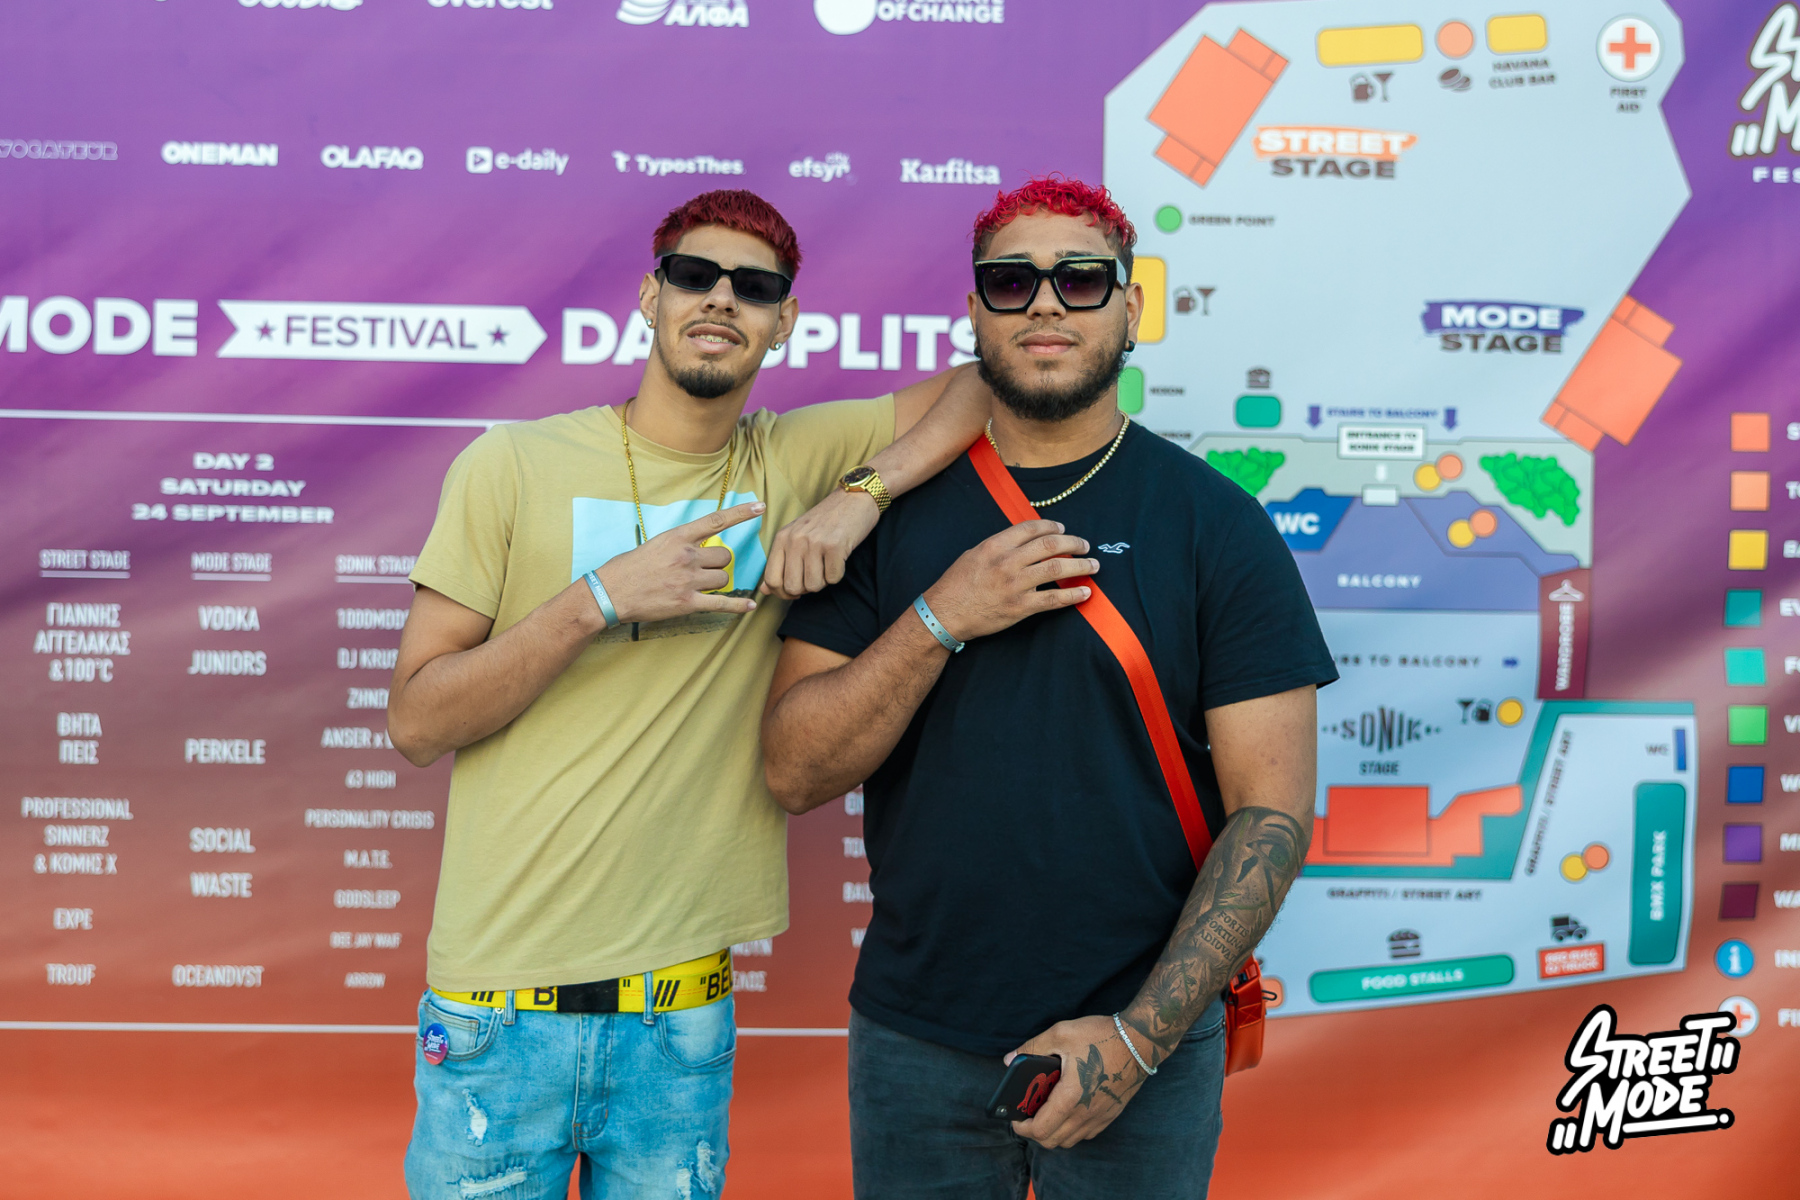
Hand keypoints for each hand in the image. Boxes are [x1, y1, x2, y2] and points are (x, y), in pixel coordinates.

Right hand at [592, 502, 764, 624]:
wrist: (610, 593)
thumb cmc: (628, 568)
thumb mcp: (654, 544)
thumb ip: (679, 545)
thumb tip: (698, 548)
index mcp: (677, 537)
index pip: (716, 521)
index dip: (741, 513)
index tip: (760, 507)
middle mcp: (686, 556)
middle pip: (724, 556)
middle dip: (718, 563)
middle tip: (702, 570)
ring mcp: (688, 580)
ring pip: (723, 578)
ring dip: (717, 582)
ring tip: (698, 586)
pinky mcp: (687, 602)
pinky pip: (721, 603)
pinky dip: (737, 606)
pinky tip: (749, 607)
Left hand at [759, 488, 877, 598]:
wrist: (854, 499)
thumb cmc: (825, 521)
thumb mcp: (796, 536)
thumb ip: (779, 562)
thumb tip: (764, 590)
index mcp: (782, 538)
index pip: (772, 579)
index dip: (783, 593)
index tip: (795, 590)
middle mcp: (795, 540)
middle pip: (792, 587)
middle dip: (805, 588)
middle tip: (815, 574)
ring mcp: (815, 542)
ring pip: (813, 586)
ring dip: (823, 581)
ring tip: (827, 564)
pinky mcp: (835, 546)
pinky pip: (833, 578)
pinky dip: (837, 574)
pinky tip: (839, 559)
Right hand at [922, 520, 1095, 641]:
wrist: (944, 614)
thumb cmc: (956, 585)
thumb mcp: (973, 555)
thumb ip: (999, 547)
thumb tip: (1023, 541)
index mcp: (995, 546)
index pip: (1031, 528)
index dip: (1052, 526)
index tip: (1063, 529)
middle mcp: (1007, 562)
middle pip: (1050, 545)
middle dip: (1073, 543)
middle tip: (1085, 545)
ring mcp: (1015, 585)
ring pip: (1057, 568)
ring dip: (1080, 565)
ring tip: (1093, 566)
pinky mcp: (1020, 607)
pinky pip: (1053, 599)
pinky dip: (1073, 595)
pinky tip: (1085, 592)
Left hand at [1007, 1015, 1152, 1148]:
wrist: (1140, 1041)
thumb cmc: (1101, 1036)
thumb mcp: (1061, 1033)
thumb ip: (1033, 1047)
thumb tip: (1010, 1059)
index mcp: (1070, 1097)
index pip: (1040, 1129)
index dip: (1022, 1128)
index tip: (1015, 1118)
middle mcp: (1086, 1113)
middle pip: (1052, 1141)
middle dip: (1034, 1133)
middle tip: (1027, 1114)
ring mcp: (1100, 1117)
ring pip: (1069, 1141)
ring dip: (1053, 1133)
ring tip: (1046, 1112)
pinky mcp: (1110, 1114)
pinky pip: (1086, 1134)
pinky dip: (1071, 1130)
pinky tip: (1068, 1110)